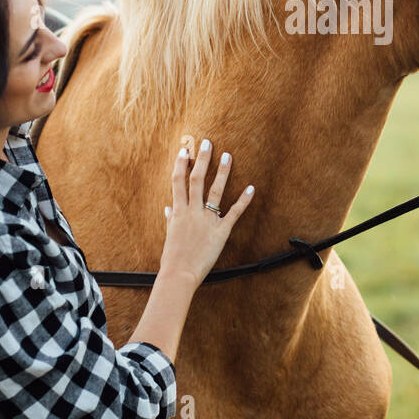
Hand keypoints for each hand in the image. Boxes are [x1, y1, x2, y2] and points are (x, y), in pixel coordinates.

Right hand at [160, 139, 254, 286]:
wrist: (179, 275)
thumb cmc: (172, 258)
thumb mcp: (169, 236)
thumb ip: (170, 221)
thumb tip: (168, 209)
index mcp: (177, 212)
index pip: (178, 181)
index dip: (181, 164)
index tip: (184, 150)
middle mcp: (192, 212)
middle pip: (196, 179)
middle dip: (202, 159)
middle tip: (207, 143)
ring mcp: (207, 221)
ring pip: (215, 191)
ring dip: (222, 172)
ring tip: (227, 155)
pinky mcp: (221, 232)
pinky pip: (234, 213)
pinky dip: (243, 200)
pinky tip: (251, 187)